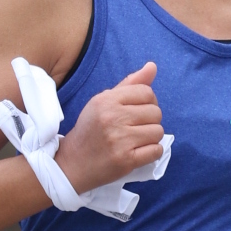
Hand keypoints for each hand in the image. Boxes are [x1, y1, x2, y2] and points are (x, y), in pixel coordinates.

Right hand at [54, 62, 165, 193]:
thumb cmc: (90, 130)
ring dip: (152, 137)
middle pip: (155, 112)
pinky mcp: (126, 160)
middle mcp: (113, 118)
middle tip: (136, 128)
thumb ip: (129, 84)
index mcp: (107, 100)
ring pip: (158, 132)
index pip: (146, 92)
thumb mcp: (103, 102)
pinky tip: (140, 152)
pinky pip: (156, 151)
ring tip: (137, 140)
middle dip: (150, 120)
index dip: (148, 102)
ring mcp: (120, 140)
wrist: (72, 163)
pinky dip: (153, 152)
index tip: (138, 112)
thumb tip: (152, 66)